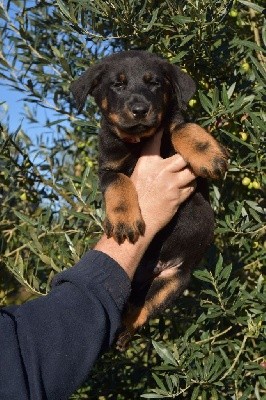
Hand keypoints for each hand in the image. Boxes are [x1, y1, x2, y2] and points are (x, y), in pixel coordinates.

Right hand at [95, 130, 195, 279]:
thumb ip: (149, 165)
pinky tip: (185, 187)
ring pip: (191, 171)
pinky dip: (191, 186)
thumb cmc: (136, 199)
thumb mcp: (137, 176)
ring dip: (192, 172)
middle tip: (190, 156)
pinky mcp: (178, 196)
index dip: (163, 131)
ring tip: (190, 172)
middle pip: (183, 156)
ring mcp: (171, 184)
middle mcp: (160, 170)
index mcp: (147, 163)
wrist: (139, 221)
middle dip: (188, 156)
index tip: (167, 125)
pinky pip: (192, 186)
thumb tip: (157, 156)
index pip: (156, 141)